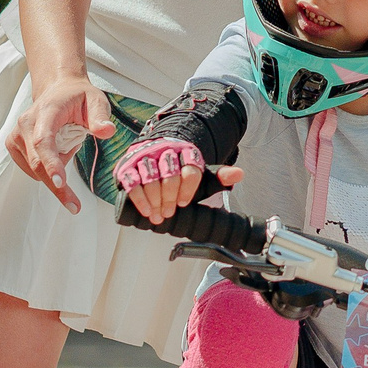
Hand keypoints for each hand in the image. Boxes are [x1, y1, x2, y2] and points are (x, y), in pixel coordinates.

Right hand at [5, 77, 111, 211]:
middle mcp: (25, 124)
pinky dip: (49, 167)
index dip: (51, 163)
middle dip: (57, 188)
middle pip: (38, 163)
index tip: (60, 182)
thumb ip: (100, 117)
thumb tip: (107, 132)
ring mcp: (16, 136)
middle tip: (74, 206)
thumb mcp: (96, 101)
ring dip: (56, 169)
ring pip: (35, 170)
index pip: (44, 141)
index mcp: (45, 112)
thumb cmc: (78, 97)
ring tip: (69, 143)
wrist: (58, 90)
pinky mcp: (14, 146)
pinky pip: (32, 169)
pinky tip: (58, 149)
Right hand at [115, 136, 242, 223]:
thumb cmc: (180, 171)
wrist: (154, 155)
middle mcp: (165, 151)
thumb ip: (219, 177)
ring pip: (150, 179)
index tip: (183, 203)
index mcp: (186, 152)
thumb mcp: (201, 175)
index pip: (190, 170)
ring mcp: (146, 157)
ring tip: (159, 216)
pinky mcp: (128, 165)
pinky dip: (139, 198)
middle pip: (170, 176)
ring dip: (155, 200)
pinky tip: (147, 211)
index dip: (187, 190)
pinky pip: (132, 181)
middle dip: (170, 198)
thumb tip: (239, 174)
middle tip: (170, 212)